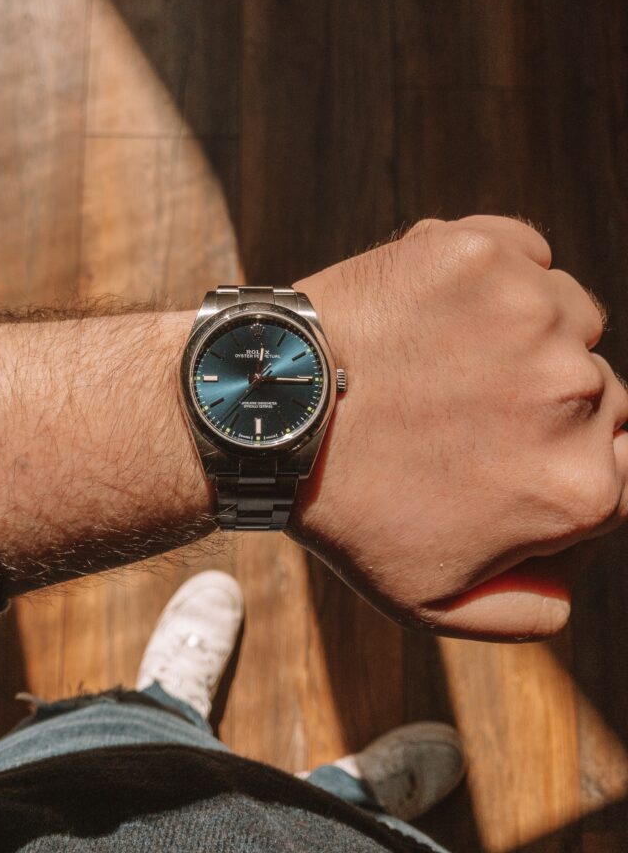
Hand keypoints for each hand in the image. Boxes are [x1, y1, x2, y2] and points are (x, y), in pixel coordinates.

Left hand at [290, 215, 627, 639]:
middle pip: (599, 392)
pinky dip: (502, 274)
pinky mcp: (484, 255)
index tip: (507, 448)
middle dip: (544, 403)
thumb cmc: (343, 509)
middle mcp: (578, 394)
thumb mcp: (429, 601)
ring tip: (447, 357)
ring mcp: (533, 315)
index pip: (615, 469)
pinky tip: (443, 307)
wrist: (270, 413)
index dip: (561, 461)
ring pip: (569, 319)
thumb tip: (568, 588)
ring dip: (528, 336)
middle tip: (465, 406)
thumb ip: (520, 610)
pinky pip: (528, 255)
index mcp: (580, 486)